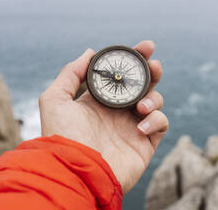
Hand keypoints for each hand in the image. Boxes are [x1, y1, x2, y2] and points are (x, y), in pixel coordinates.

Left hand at [39, 41, 167, 193]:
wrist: (74, 171)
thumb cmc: (61, 136)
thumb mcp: (56, 99)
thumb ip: (71, 73)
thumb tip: (89, 52)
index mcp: (100, 100)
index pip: (122, 75)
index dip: (134, 60)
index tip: (145, 46)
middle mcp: (118, 111)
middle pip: (143, 85)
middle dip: (152, 71)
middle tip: (154, 64)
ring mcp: (132, 126)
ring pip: (155, 101)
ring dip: (153, 97)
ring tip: (140, 106)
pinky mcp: (145, 143)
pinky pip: (162, 124)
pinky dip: (156, 120)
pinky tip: (140, 126)